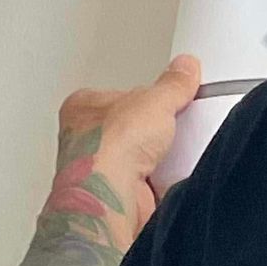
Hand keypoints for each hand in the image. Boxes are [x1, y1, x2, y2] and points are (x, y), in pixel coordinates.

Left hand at [51, 55, 202, 234]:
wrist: (109, 196)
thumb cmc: (106, 148)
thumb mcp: (153, 100)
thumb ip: (172, 84)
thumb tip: (184, 69)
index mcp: (82, 107)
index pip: (119, 94)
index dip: (147, 95)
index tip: (169, 96)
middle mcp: (86, 140)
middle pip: (133, 126)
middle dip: (155, 127)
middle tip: (169, 124)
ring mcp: (103, 169)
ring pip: (142, 155)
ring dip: (159, 154)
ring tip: (168, 150)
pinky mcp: (122, 194)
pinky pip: (152, 180)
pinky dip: (164, 178)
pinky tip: (168, 172)